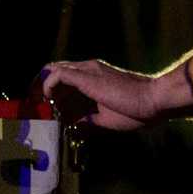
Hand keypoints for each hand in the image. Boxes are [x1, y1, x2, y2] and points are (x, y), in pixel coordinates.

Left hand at [38, 59, 159, 131]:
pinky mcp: (86, 77)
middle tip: (40, 105)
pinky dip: (48, 86)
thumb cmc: (136, 110)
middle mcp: (90, 68)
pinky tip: (48, 98)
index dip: (55, 90)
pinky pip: (57, 75)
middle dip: (45, 87)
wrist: (152, 101)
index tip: (49, 105)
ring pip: (55, 70)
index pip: (68, 76)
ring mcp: (88, 70)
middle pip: (58, 70)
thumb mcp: (106, 117)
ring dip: (45, 88)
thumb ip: (89, 119)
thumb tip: (75, 125)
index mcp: (96, 76)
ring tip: (41, 104)